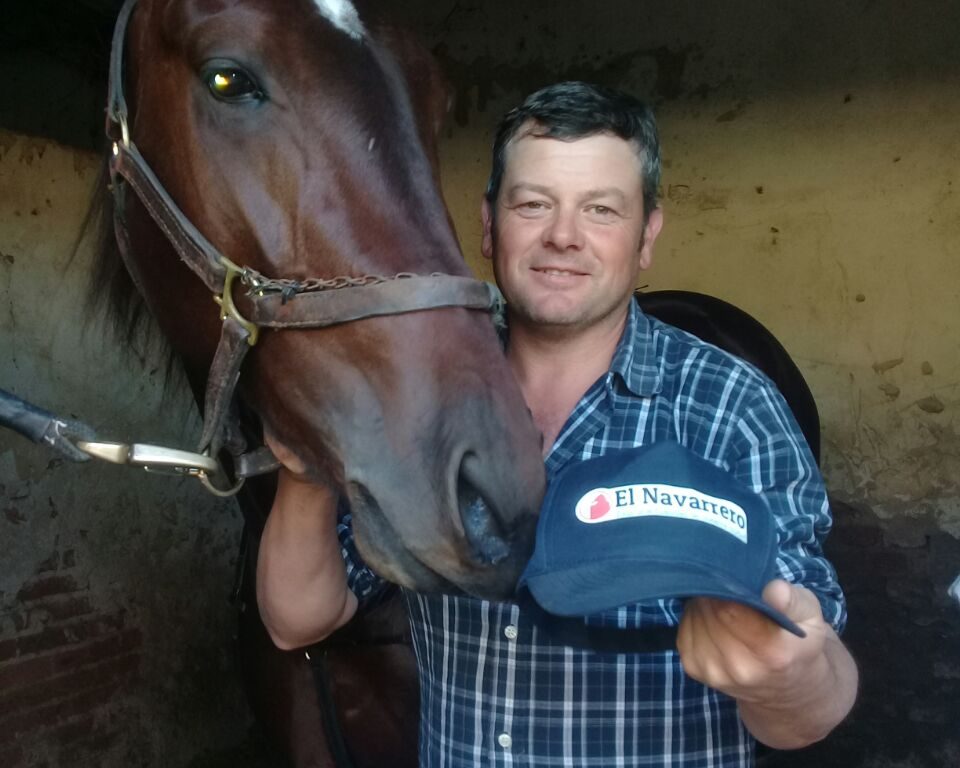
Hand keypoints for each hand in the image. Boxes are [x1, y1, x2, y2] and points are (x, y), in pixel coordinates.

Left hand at [676, 579, 830, 706]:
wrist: (787, 689)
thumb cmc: (797, 642)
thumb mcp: (810, 617)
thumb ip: (794, 601)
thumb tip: (774, 591)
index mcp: (771, 652)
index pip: (731, 609)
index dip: (727, 587)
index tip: (733, 574)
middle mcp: (739, 668)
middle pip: (709, 612)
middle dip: (715, 592)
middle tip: (728, 584)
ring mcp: (713, 671)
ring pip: (694, 618)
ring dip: (703, 604)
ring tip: (722, 602)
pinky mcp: (694, 669)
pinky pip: (683, 628)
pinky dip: (694, 617)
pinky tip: (712, 618)